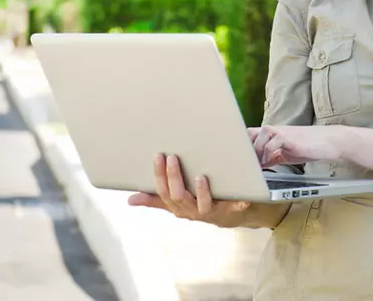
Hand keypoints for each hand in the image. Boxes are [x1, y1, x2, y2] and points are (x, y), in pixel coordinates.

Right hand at [127, 153, 250, 227]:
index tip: (158, 155)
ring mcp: (209, 212)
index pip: (163, 191)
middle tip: (173, 158)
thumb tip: (130, 200)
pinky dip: (237, 204)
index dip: (159, 175)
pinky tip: (243, 199)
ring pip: (202, 205)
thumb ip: (155, 200)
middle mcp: (190, 211)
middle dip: (175, 178)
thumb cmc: (198, 204)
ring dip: (201, 192)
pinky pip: (233, 209)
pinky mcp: (229, 211)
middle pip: (179, 196)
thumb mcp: (175, 203)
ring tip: (201, 177)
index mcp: (177, 206)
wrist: (228, 217)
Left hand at [248, 125, 348, 167]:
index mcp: (272, 135)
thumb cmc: (308, 147)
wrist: (328, 142)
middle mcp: (274, 131)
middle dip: (244, 148)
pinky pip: (272, 142)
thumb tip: (259, 166)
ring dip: (255, 151)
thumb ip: (272, 157)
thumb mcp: (286, 154)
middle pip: (250, 133)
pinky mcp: (288, 137)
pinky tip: (267, 162)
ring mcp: (281, 132)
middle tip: (244, 163)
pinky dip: (266, 153)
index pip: (250, 135)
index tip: (239, 160)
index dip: (242, 146)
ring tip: (255, 164)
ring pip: (259, 135)